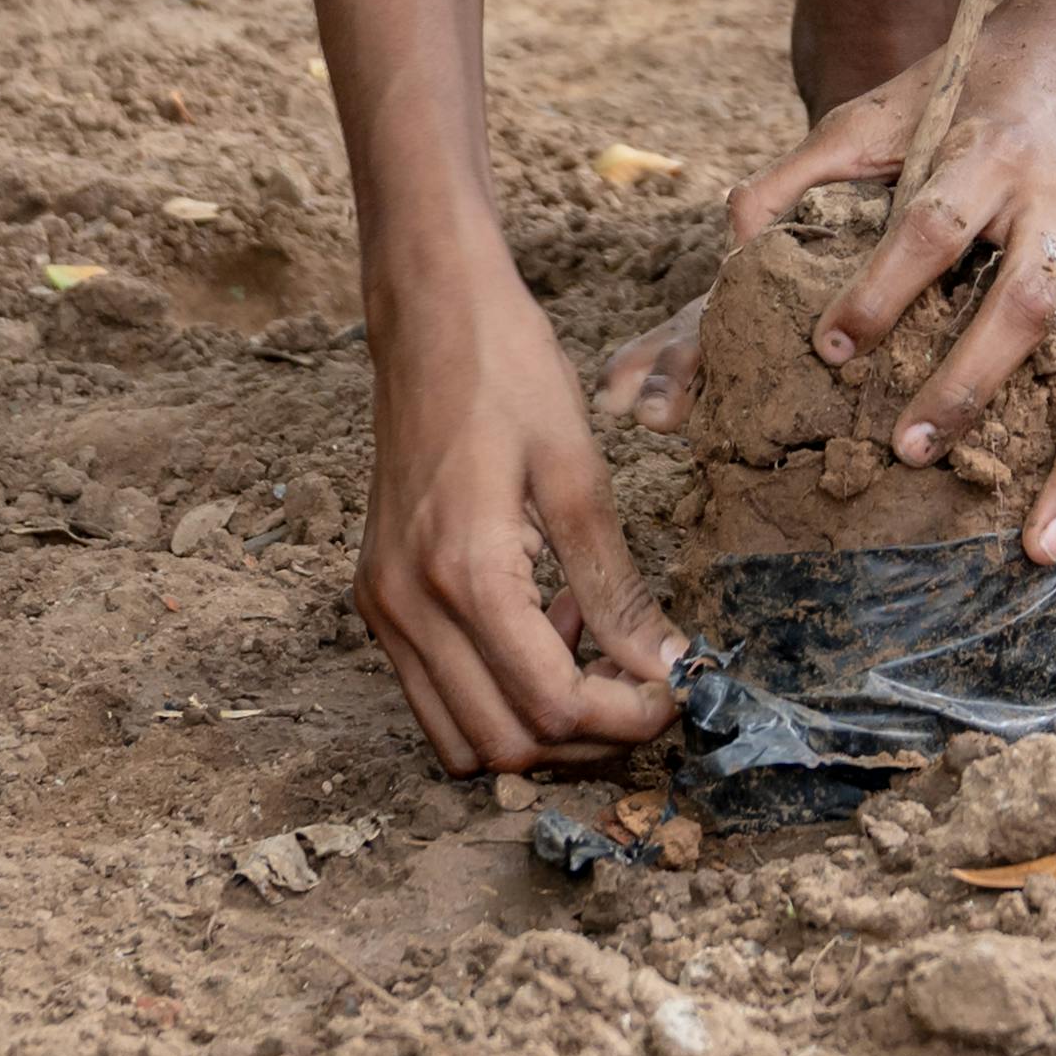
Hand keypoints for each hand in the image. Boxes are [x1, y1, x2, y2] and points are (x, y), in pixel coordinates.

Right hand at [354, 249, 686, 768]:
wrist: (427, 312)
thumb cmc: (507, 370)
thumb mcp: (578, 472)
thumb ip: (615, 585)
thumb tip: (666, 666)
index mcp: (465, 574)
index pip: (552, 707)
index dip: (627, 719)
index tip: (678, 692)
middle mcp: (408, 606)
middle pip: (506, 743)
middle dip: (587, 736)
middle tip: (644, 683)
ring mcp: (382, 606)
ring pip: (461, 738)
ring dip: (536, 724)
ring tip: (587, 649)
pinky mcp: (377, 595)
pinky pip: (433, 694)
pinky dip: (493, 692)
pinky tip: (541, 625)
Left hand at [751, 4, 1055, 569]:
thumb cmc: (969, 92)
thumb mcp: (884, 108)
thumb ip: (805, 169)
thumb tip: (732, 242)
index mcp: (989, 151)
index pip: (931, 223)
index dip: (881, 287)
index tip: (828, 347)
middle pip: (1025, 303)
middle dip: (970, 386)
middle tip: (912, 453)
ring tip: (1039, 551)